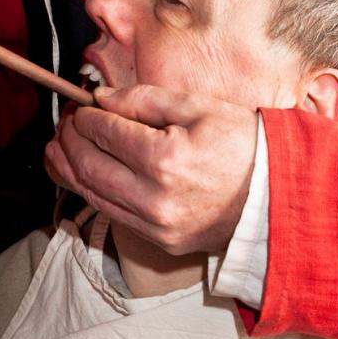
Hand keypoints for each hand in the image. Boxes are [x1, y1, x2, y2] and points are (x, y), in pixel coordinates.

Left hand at [44, 85, 257, 254]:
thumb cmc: (244, 145)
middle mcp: (155, 197)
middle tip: (65, 125)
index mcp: (165, 159)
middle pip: (89, 166)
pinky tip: (83, 175)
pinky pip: (114, 214)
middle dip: (70, 142)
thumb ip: (145, 100)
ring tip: (58, 149)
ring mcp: (156, 225)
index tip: (81, 108)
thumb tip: (102, 97)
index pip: (104, 133)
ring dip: (71, 169)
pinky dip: (92, 193)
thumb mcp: (199, 108)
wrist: (279, 197)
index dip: (85, 118)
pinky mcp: (161, 241)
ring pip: (94, 195)